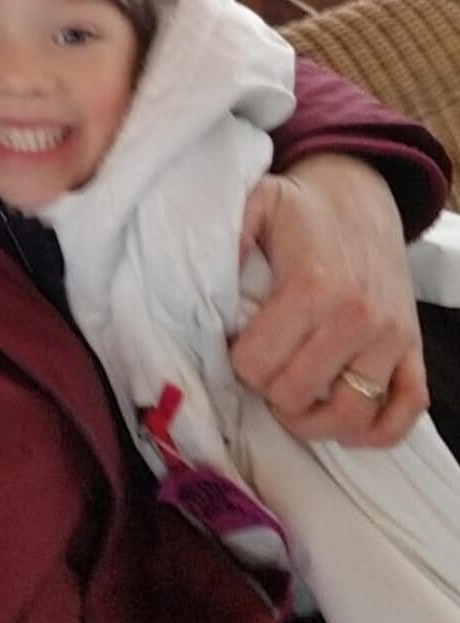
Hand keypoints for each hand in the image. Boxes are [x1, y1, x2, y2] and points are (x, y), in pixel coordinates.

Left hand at [230, 152, 426, 445]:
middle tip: (262, 367)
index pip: (258, 365)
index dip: (237, 363)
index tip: (235, 347)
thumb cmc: (301, 207)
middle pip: (295, 395)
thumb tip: (207, 283)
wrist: (361, 194)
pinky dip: (376, 429)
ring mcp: (390, 338)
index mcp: (310, 288)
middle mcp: (356, 319)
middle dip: (267, 389)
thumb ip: (229, 238)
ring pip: (350, 415)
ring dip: (314, 419)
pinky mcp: (414, 348)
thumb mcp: (255, 204)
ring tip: (292, 398)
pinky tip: (344, 421)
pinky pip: (406, 409)